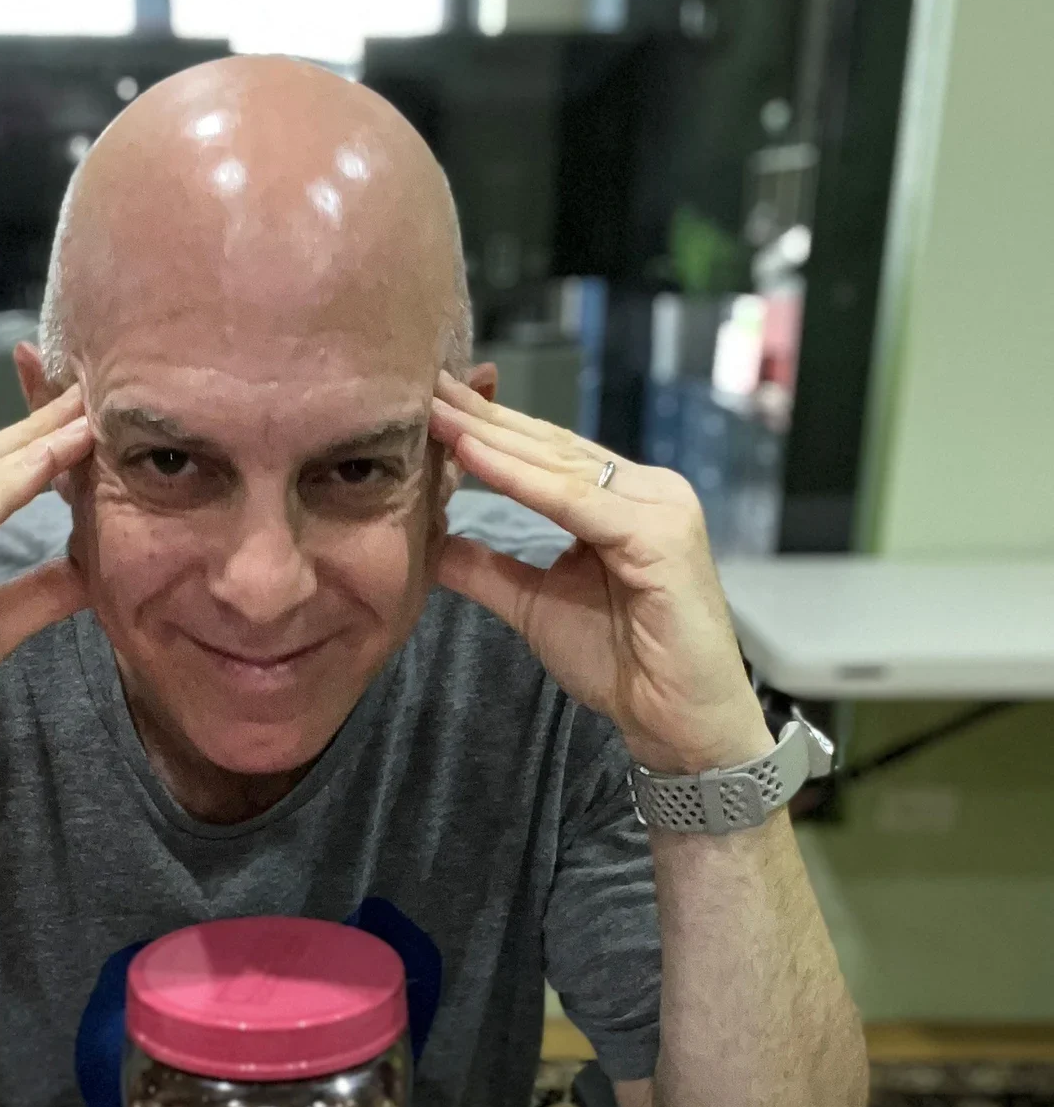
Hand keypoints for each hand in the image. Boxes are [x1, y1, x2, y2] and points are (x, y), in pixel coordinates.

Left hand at [430, 373, 772, 773]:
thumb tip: (434, 543)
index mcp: (624, 501)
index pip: (548, 455)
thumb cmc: (622, 665)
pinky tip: (475, 456)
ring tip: (438, 412)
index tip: (433, 405)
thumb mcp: (534, 607)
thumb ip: (489, 570)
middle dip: (485, 418)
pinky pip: (578, 503)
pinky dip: (522, 481)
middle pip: (552, 448)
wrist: (678, 720)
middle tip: (427, 385)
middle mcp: (648, 491)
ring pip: (561, 467)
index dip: (489, 430)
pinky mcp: (661, 535)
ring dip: (493, 438)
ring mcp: (660, 507)